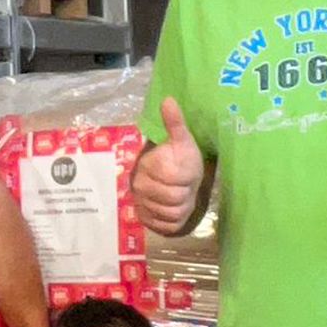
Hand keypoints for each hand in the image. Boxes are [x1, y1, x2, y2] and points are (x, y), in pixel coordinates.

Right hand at [132, 98, 204, 234]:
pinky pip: (166, 227)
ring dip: (183, 207)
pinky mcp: (146, 220)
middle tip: (186, 186)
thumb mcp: (182, 141)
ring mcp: (141, 204)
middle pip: (173, 198)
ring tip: (182, 196)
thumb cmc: (181, 159)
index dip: (186, 177)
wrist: (174, 181)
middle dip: (186, 193)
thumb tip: (168, 99)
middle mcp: (139, 186)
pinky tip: (176, 210)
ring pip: (171, 214)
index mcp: (147, 165)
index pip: (172, 179)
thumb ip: (175, 123)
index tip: (186, 172)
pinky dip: (176, 221)